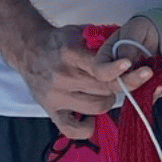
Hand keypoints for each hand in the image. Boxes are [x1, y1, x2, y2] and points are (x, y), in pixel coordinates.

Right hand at [23, 23, 147, 138]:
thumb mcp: (81, 32)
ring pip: (96, 107)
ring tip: (106, 92)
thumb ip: (104, 39)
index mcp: (71, 55)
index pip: (98, 68)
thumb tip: (132, 46)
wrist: (28, 50)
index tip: (129, 65)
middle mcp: (62, 77)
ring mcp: (55, 96)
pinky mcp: (49, 110)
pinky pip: (72, 129)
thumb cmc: (61, 42)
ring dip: (108, 100)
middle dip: (122, 84)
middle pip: (105, 89)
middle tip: (123, 79)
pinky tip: (91, 117)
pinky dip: (87, 127)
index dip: (117, 69)